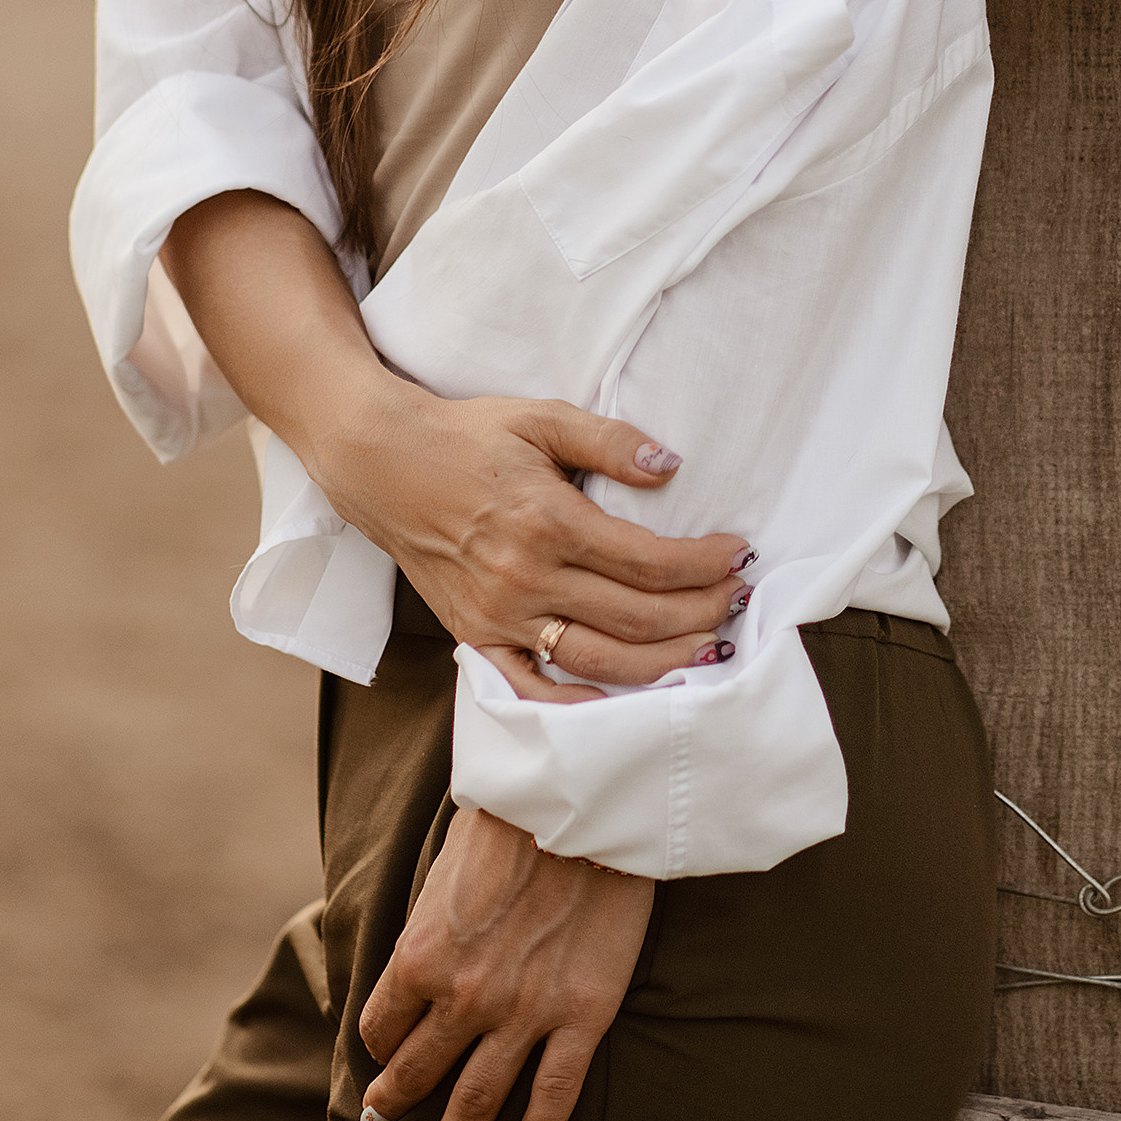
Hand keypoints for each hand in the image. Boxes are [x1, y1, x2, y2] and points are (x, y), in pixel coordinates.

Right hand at [326, 383, 751, 703]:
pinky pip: (532, 688)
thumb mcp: (540, 417)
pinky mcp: (474, 638)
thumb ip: (609, 441)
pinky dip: (577, 703)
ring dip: (661, 662)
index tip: (737, 555)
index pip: (647, 561)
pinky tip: (620, 700)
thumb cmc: (467, 436)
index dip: (703, 565)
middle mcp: (524, 577)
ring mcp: (497, 616)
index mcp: (547, 520)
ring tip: (707, 649)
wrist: (382, 464)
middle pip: (635, 617)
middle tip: (737, 600)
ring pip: (597, 660)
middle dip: (699, 613)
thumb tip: (670, 466)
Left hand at [358, 806, 652, 1120]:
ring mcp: (524, 1014)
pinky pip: (555, 1093)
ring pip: (477, 1101)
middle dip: (395, 1105)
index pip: (380, 1027)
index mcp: (419, 957)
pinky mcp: (583, 1015)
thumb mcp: (442, 874)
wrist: (584, 803)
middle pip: (419, 1073)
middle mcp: (463, 998)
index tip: (381, 1056)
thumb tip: (418, 956)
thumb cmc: (510, 821)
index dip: (377, 1046)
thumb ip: (426, 929)